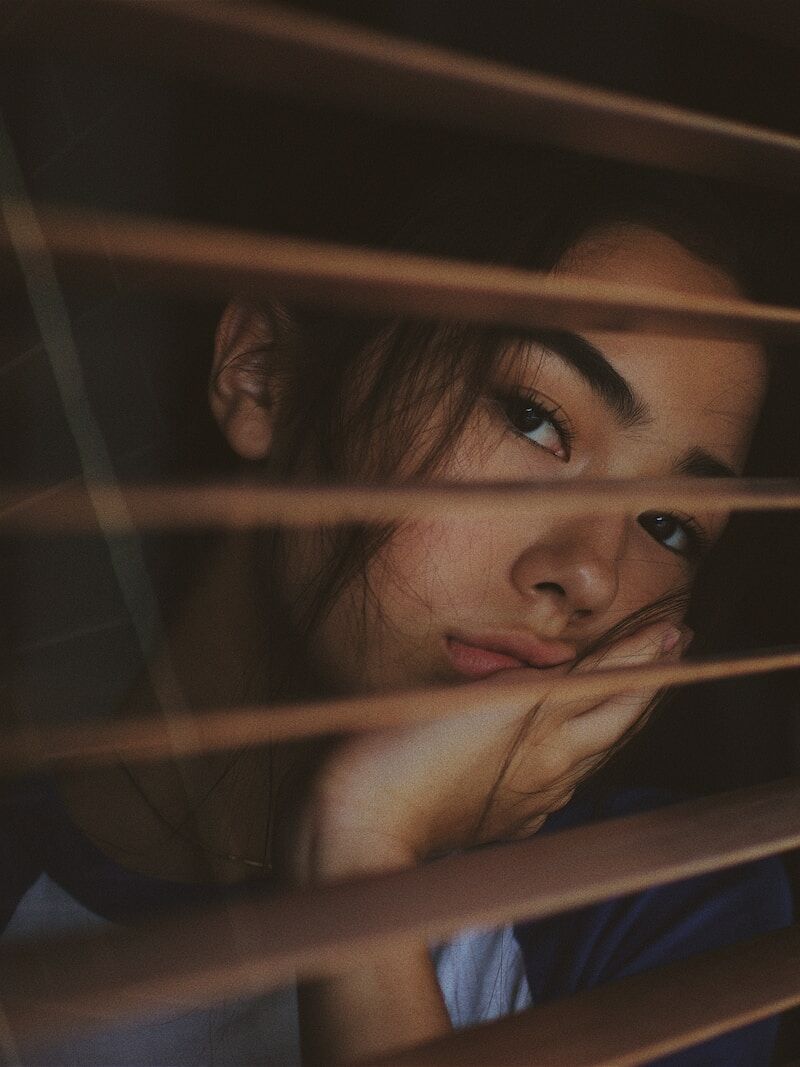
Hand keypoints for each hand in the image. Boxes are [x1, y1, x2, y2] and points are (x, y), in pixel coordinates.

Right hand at [288, 621, 684, 883]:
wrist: (362, 832)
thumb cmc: (405, 755)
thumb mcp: (473, 699)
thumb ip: (531, 683)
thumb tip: (587, 675)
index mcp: (544, 731)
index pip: (612, 683)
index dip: (645, 654)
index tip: (674, 631)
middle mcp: (550, 768)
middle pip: (616, 721)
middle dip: (648, 684)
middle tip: (672, 650)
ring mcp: (530, 798)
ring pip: (592, 753)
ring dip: (618, 717)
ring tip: (633, 692)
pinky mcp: (506, 820)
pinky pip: (560, 786)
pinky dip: (579, 758)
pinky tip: (570, 758)